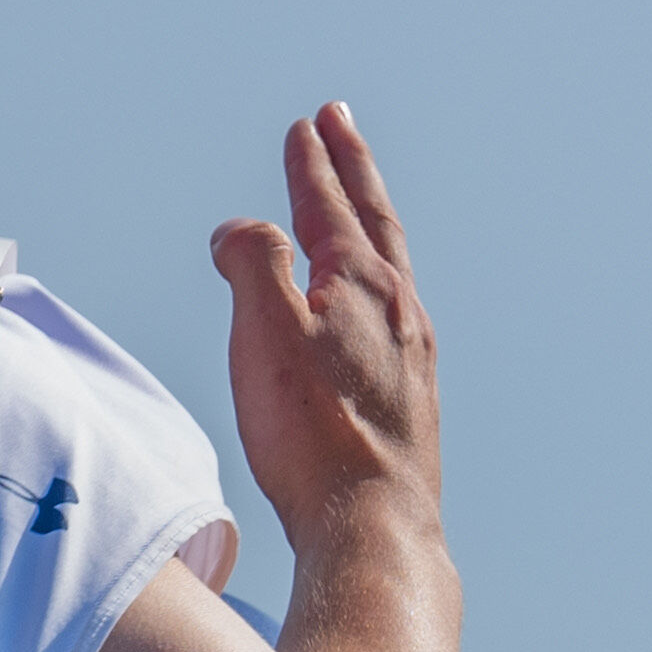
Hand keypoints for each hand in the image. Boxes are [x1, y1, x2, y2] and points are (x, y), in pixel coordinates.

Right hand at [210, 103, 437, 534]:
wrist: (370, 526)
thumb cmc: (313, 433)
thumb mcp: (266, 331)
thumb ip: (251, 263)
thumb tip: (240, 229)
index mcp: (364, 285)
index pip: (331, 206)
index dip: (313, 164)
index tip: (308, 125)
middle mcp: (399, 312)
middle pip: (373, 221)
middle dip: (351, 170)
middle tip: (339, 124)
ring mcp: (411, 357)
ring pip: (388, 269)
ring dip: (365, 227)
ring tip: (353, 211)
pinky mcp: (409, 402)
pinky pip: (391, 318)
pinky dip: (373, 287)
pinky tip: (368, 312)